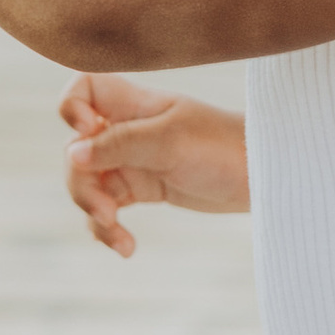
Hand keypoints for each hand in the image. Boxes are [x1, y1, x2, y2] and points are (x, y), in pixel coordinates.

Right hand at [60, 73, 250, 257]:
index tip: (88, 131)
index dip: (71, 108)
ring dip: (94, 213)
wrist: (263, 177)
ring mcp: (133, 159)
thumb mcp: (170, 142)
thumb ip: (120, 144)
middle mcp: (127, 129)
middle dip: (82, 185)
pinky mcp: (143, 188)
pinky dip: (109, 229)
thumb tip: (73, 154)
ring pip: (89, 183)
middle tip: (106, 212)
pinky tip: (126, 246)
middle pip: (76, 150)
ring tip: (120, 238)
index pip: (82, 88)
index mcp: (133, 103)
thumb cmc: (222, 147)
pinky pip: (108, 208)